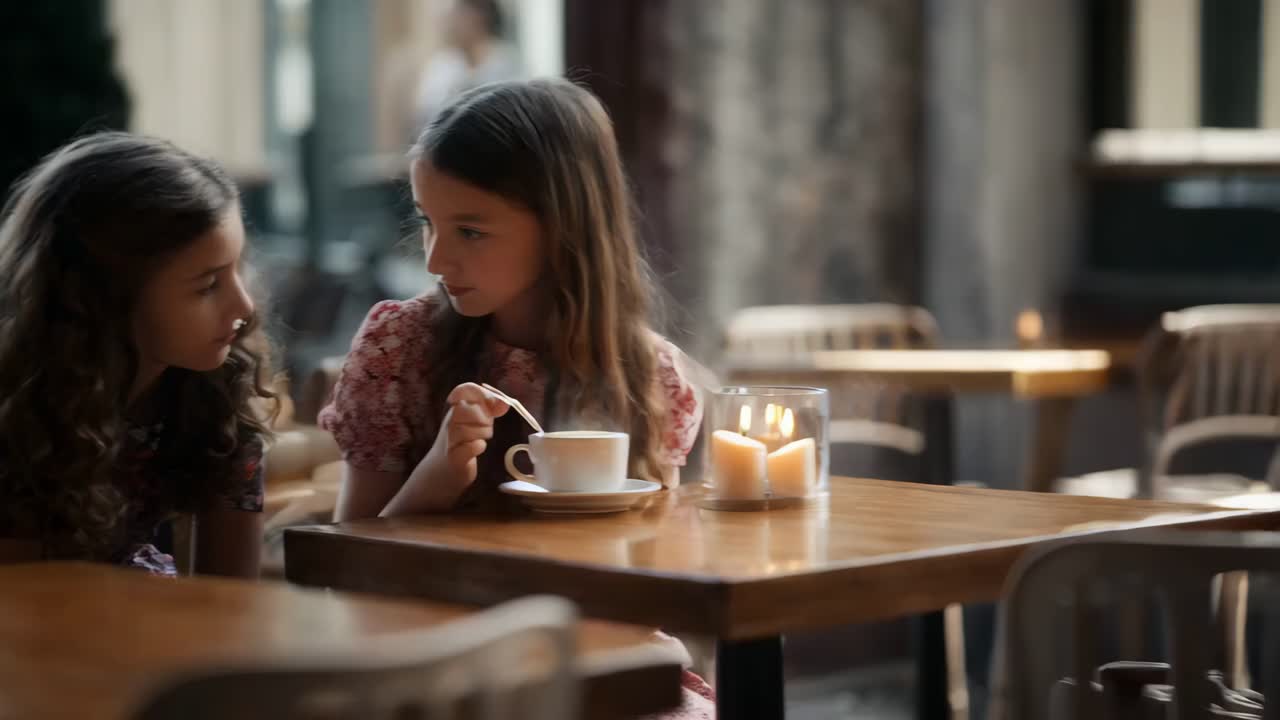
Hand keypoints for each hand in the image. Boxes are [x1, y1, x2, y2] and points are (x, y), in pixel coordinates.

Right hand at [414, 383, 509, 499]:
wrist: (443, 470)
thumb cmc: (462, 441)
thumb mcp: (476, 421)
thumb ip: (489, 409)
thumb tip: (505, 403)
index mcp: (454, 408)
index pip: (463, 389)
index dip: (481, 393)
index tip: (492, 403)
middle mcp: (449, 421)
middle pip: (469, 409)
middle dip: (485, 418)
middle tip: (485, 427)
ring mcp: (449, 439)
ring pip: (471, 429)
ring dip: (483, 434)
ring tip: (481, 439)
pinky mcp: (453, 456)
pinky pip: (471, 446)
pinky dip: (478, 446)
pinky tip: (478, 447)